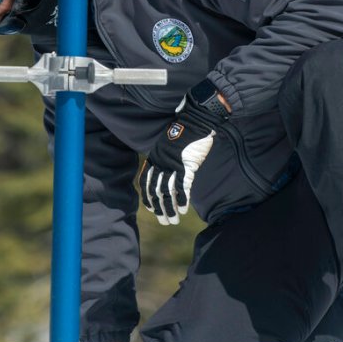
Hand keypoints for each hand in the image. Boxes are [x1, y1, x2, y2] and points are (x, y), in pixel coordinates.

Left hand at [140, 80, 229, 224]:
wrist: (196, 120)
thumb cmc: (186, 132)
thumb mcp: (170, 145)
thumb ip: (167, 159)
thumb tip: (168, 174)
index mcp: (155, 157)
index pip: (146, 181)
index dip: (148, 197)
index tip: (151, 209)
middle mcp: (160, 162)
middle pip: (156, 190)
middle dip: (159, 209)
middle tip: (164, 221)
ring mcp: (172, 164)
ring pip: (168, 192)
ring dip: (170, 209)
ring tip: (173, 220)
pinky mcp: (186, 166)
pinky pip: (182, 187)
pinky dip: (182, 200)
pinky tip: (183, 209)